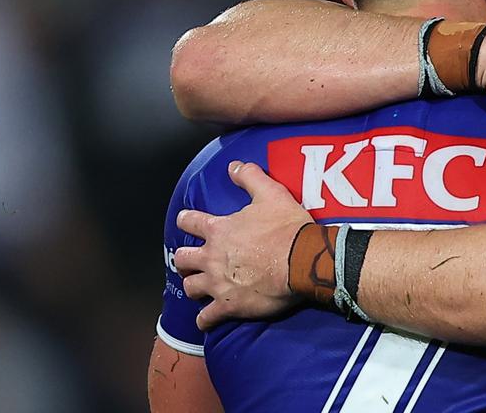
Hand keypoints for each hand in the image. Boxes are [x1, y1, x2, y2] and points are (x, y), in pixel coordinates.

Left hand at [174, 161, 312, 329]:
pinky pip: (207, 318)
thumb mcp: (271, 193)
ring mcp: (218, 283)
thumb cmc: (287, 227)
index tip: (187, 221)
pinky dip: (205, 319)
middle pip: (182, 258)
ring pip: (190, 287)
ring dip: (194, 286)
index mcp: (219, 230)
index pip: (189, 221)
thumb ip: (250, 177)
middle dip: (186, 259)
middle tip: (194, 260)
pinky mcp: (229, 306)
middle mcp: (212, 257)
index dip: (186, 220)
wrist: (302, 260)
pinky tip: (207, 319)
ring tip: (201, 287)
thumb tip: (233, 165)